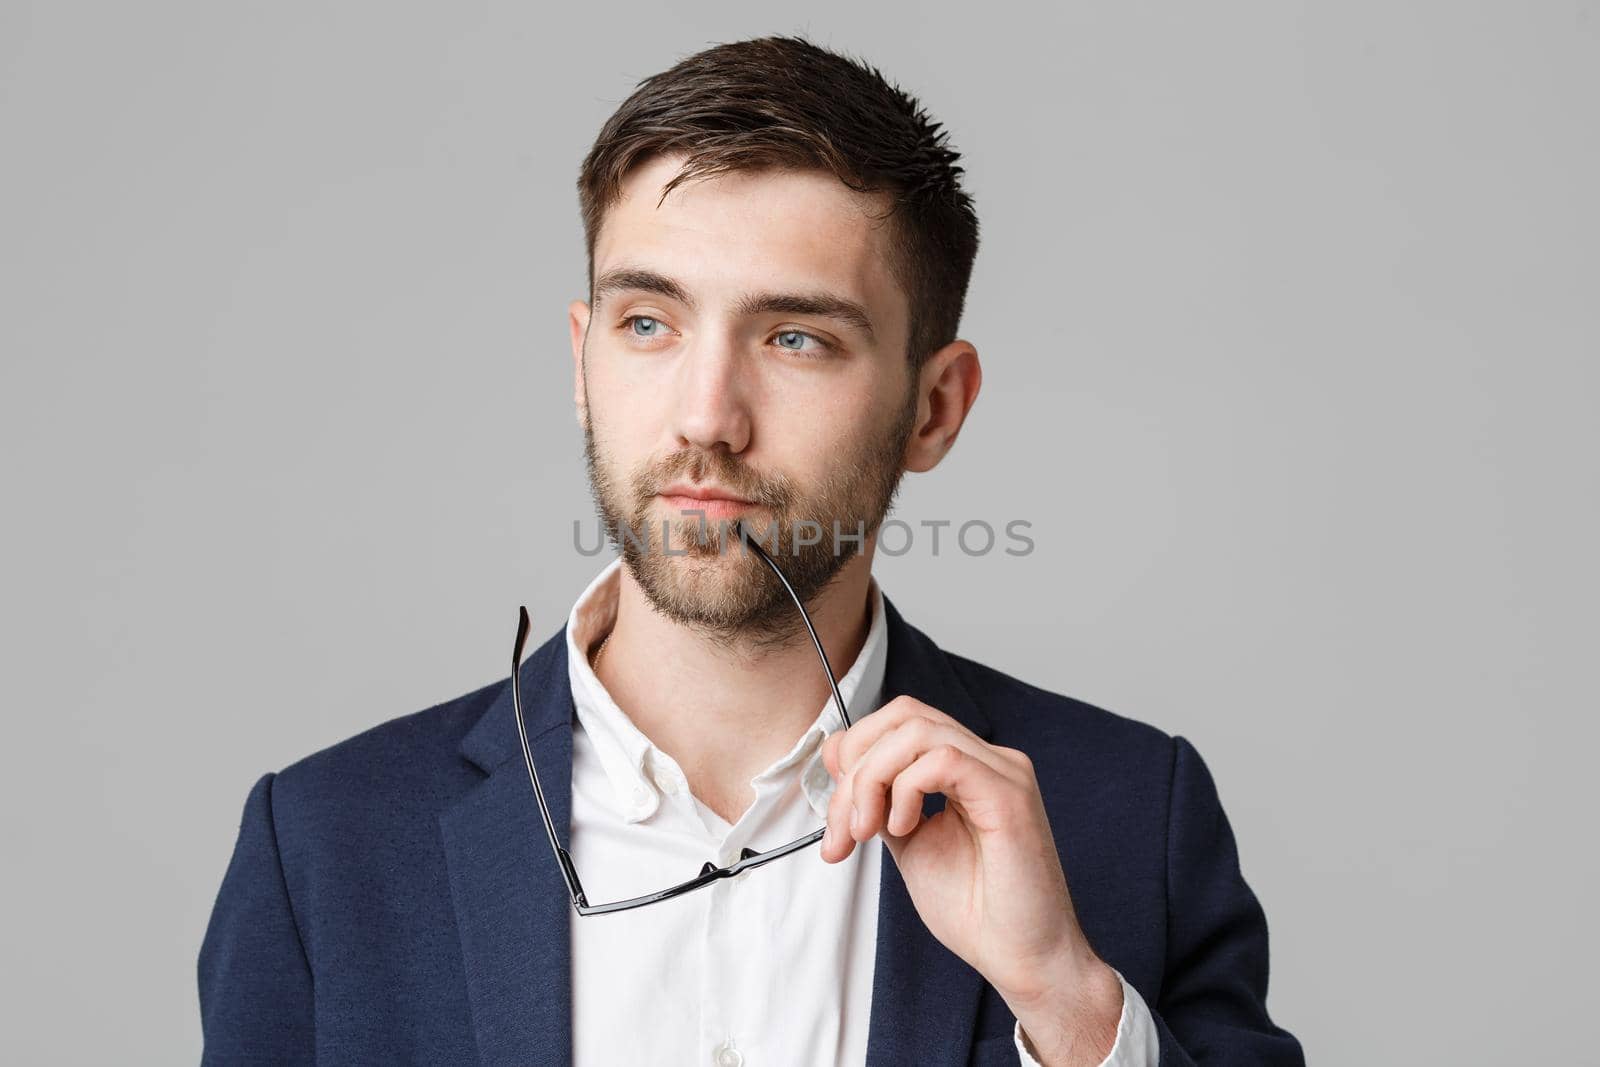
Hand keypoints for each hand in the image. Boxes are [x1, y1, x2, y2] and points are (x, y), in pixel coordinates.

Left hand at [819, 696, 1121, 1064]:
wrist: (1022, 959)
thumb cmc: (977, 911)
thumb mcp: (910, 843)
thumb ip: (882, 801)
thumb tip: (842, 767)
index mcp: (966, 768)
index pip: (899, 721)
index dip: (853, 753)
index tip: (835, 813)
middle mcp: (987, 759)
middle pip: (904, 714)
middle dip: (856, 764)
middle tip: (845, 825)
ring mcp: (1002, 771)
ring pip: (916, 730)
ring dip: (871, 779)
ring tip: (866, 831)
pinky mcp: (1008, 793)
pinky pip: (942, 760)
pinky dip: (905, 790)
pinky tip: (902, 828)